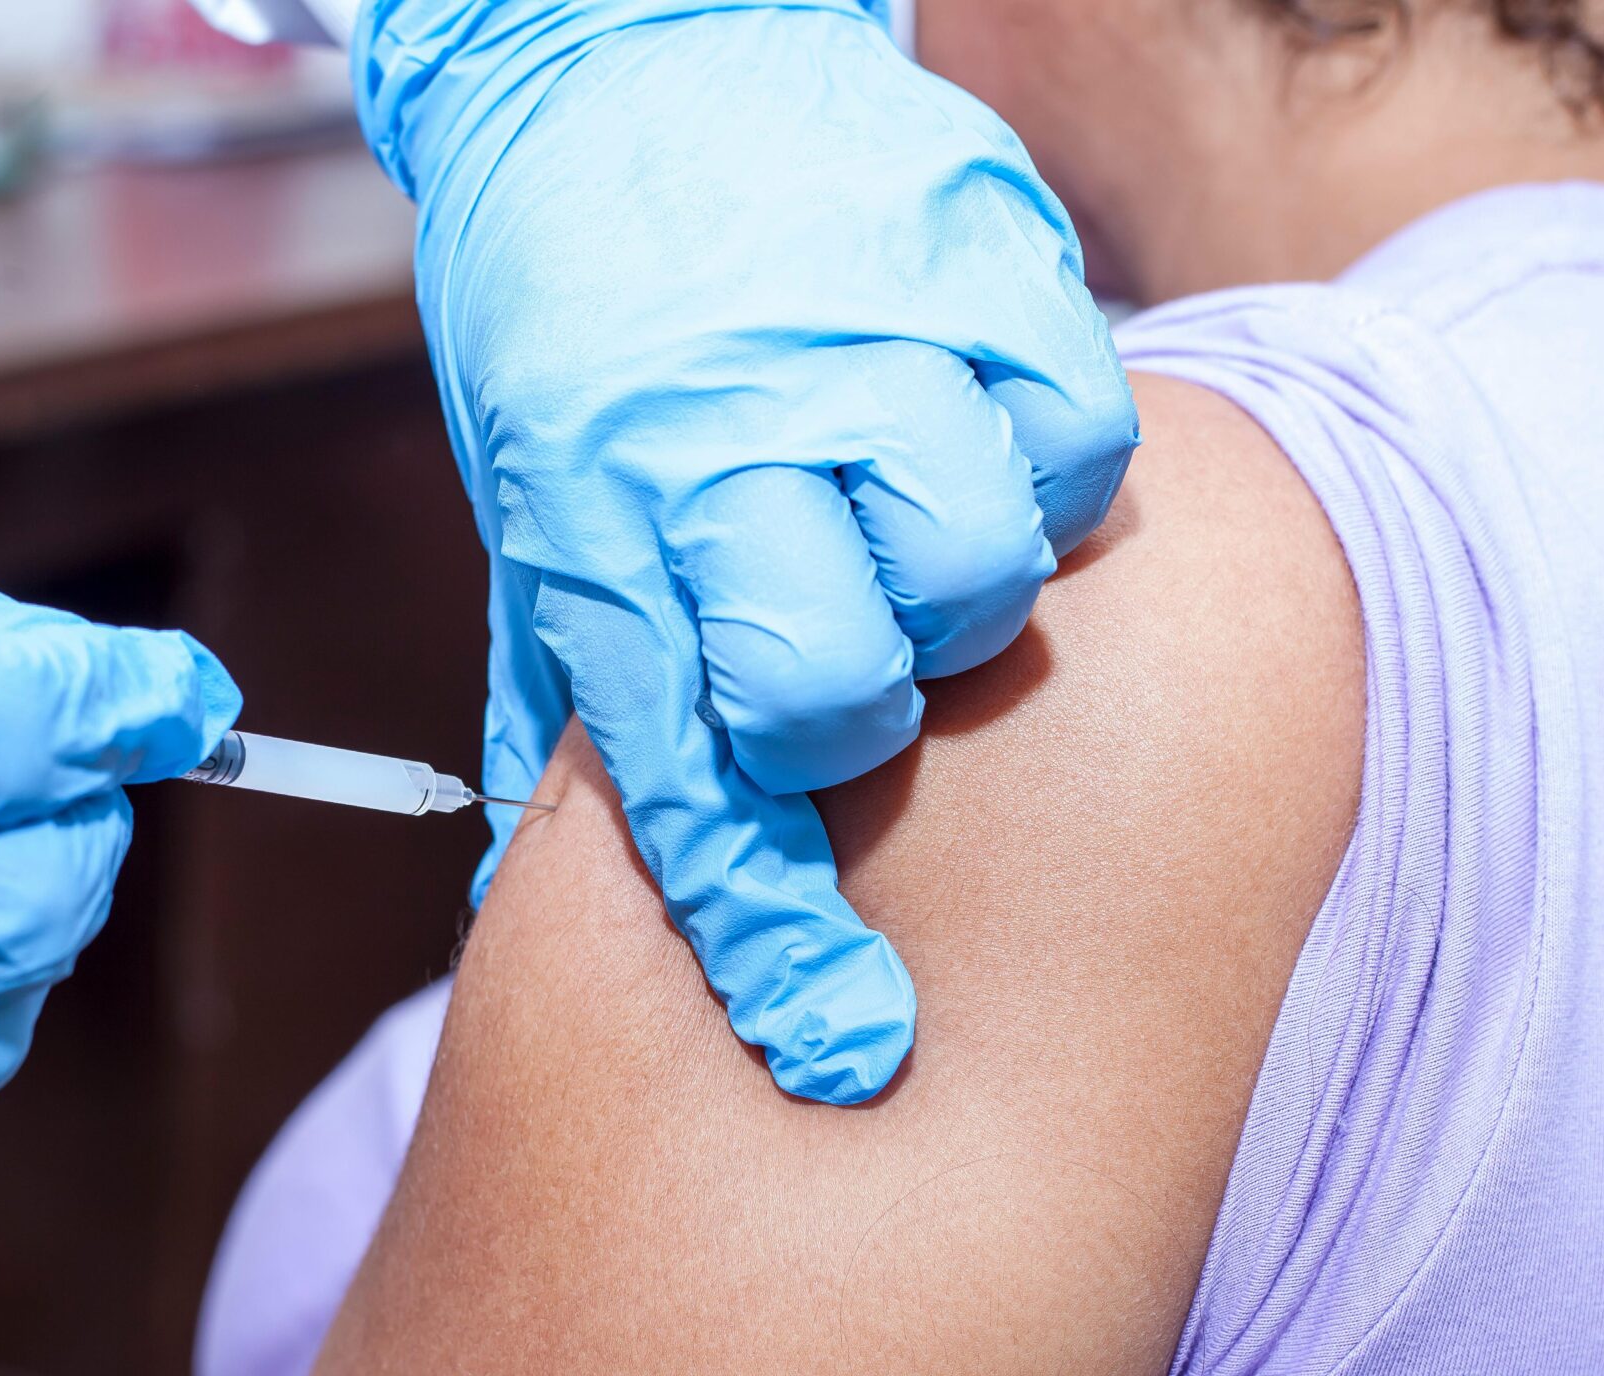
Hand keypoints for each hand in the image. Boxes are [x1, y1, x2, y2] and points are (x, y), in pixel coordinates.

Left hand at [361, 0, 1137, 1101]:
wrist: (618, 69)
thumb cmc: (574, 322)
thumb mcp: (530, 513)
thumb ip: (574, 695)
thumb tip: (560, 897)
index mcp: (600, 518)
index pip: (691, 773)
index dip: (771, 936)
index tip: (846, 1050)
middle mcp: (728, 443)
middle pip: (844, 686)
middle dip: (852, 722)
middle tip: (842, 669)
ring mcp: (865, 348)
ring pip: (978, 567)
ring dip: (960, 595)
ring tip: (910, 536)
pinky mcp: (980, 266)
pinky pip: (1074, 435)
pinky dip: (1047, 467)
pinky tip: (982, 441)